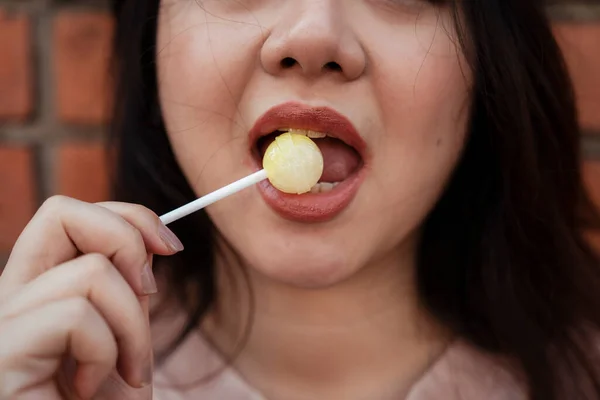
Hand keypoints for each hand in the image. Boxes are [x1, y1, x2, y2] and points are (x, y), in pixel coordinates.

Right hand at [0, 196, 182, 398]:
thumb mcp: (127, 336)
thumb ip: (128, 290)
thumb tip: (149, 240)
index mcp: (38, 291)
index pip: (68, 215)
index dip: (126, 216)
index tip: (170, 248)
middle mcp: (9, 301)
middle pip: (58, 212)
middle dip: (126, 240)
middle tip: (150, 294)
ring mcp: (0, 327)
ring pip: (88, 271)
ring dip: (132, 326)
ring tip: (124, 372)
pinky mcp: (0, 355)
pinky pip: (75, 315)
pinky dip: (105, 351)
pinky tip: (83, 391)